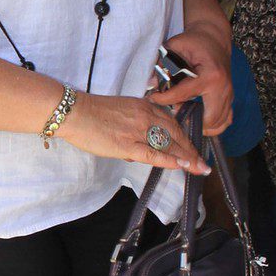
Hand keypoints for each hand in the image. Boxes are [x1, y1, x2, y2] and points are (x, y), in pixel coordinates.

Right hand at [58, 92, 208, 173]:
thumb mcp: (121, 111)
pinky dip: (169, 160)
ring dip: (186, 157)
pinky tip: (181, 166)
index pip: (171, 123)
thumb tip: (142, 148)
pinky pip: (154, 154)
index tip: (192, 148)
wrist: (73, 112)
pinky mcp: (128, 144)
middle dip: (191, 150)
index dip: (184, 137)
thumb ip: (136, 124)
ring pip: (169, 144)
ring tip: (198, 169)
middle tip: (202, 164)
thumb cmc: (92, 113)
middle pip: (176, 134)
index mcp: (144, 106)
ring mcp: (138, 130)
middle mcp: (146, 116)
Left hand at [150, 25, 233, 132]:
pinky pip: (224, 121)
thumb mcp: (175, 46)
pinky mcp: (230, 99)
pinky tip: (197, 117)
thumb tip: (151, 84)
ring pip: (218, 124)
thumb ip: (162, 63)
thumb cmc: (194, 42)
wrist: (214, 39)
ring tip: (184, 113)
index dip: (164, 99)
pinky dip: (212, 125)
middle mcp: (223, 88)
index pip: (184, 95)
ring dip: (199, 124)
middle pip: (208, 120)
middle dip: (189, 120)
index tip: (152, 98)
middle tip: (174, 111)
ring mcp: (229, 95)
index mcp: (210, 75)